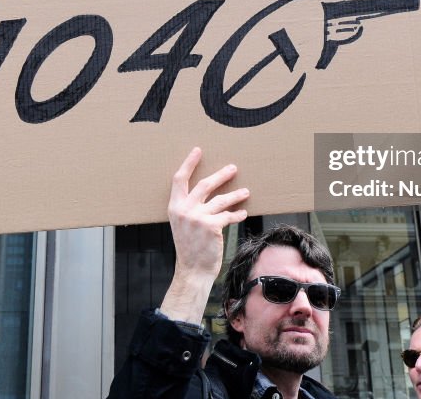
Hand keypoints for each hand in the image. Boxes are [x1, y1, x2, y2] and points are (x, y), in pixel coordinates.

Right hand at [160, 147, 248, 323]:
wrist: (192, 270)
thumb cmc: (189, 247)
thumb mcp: (181, 224)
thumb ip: (188, 208)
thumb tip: (206, 193)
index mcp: (174, 207)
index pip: (179, 179)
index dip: (189, 163)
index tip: (198, 150)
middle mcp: (184, 210)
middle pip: (205, 184)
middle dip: (221, 175)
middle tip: (233, 168)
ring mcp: (198, 217)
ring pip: (221, 200)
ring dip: (235, 195)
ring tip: (245, 192)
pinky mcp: (211, 226)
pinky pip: (228, 215)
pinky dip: (237, 214)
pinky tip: (243, 213)